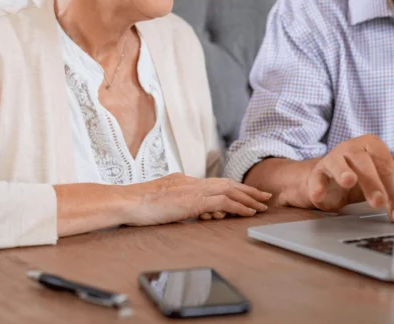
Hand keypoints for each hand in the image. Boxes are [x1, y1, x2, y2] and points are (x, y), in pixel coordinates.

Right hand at [124, 174, 271, 225]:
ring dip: (248, 198)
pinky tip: (248, 212)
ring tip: (262, 205)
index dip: (235, 188)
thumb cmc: (140, 205)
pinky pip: (223, 202)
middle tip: (265, 196)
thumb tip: (193, 209)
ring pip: (229, 191)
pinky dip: (238, 206)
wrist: (128, 201)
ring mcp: (194, 190)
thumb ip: (180, 203)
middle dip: (248, 190)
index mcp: (187, 182)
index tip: (248, 193)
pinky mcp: (194, 201)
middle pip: (228, 183)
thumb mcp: (165, 201)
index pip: (217, 183)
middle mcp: (194, 182)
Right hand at [304, 136, 393, 219]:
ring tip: (348, 181)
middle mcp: (351, 147)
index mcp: (371, 144)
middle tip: (379, 202)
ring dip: (344, 172)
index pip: (385, 164)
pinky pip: (317, 177)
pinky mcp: (317, 172)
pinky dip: (317, 186)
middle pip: (364, 162)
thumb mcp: (381, 171)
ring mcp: (332, 158)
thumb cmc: (361, 174)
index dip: (393, 187)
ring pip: (338, 163)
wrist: (329, 180)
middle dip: (372, 183)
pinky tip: (319, 195)